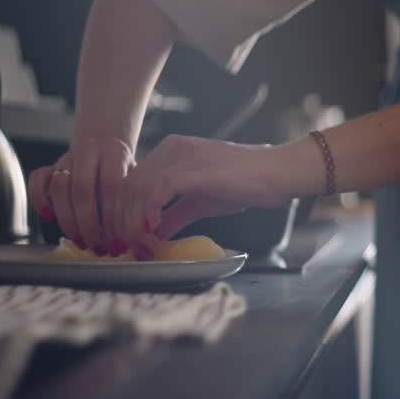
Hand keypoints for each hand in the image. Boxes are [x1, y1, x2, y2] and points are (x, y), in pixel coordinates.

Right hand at [28, 137, 134, 255]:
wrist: (107, 149)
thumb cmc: (126, 173)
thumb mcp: (137, 180)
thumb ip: (137, 202)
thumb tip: (142, 236)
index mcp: (114, 151)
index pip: (110, 188)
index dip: (113, 218)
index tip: (117, 242)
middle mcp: (87, 149)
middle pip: (82, 190)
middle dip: (89, 225)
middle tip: (97, 247)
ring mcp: (66, 157)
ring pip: (59, 189)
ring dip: (68, 221)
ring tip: (81, 242)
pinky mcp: (50, 165)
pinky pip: (36, 181)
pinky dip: (39, 200)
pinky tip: (49, 218)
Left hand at [116, 134, 288, 256]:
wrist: (275, 174)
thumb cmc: (245, 184)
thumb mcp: (200, 202)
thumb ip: (173, 215)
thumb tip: (152, 234)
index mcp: (170, 151)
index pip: (131, 182)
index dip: (124, 214)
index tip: (129, 239)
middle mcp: (170, 148)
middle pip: (128, 188)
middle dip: (125, 223)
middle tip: (133, 249)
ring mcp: (180, 155)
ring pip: (138, 192)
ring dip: (135, 225)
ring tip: (145, 247)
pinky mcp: (192, 169)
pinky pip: (156, 192)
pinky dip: (149, 215)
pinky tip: (153, 232)